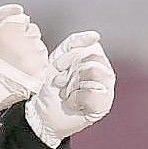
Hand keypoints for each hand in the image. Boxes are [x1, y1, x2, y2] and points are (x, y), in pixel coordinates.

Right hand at [0, 4, 48, 113]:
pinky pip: (42, 65)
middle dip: (23, 40)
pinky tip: (19, 72)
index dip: (13, 30)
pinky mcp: (40, 74)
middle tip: (8, 52)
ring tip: (13, 63)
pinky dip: (33, 67)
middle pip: (33, 34)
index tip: (4, 40)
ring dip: (29, 53)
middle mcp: (27, 43)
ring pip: (39, 49)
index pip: (24, 22)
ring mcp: (36, 60)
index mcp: (13, 30)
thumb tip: (18, 9)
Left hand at [25, 31, 115, 148]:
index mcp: (93, 59)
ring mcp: (106, 88)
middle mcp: (104, 72)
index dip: (68, 59)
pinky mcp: (104, 105)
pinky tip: (73, 103)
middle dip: (70, 73)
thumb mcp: (58, 58)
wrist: (41, 112)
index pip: (89, 48)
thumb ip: (75, 42)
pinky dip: (77, 99)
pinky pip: (94, 94)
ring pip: (94, 75)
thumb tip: (96, 36)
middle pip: (91, 61)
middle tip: (61, 83)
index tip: (58, 68)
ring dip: (72, 85)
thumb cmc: (50, 85)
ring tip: (67, 93)